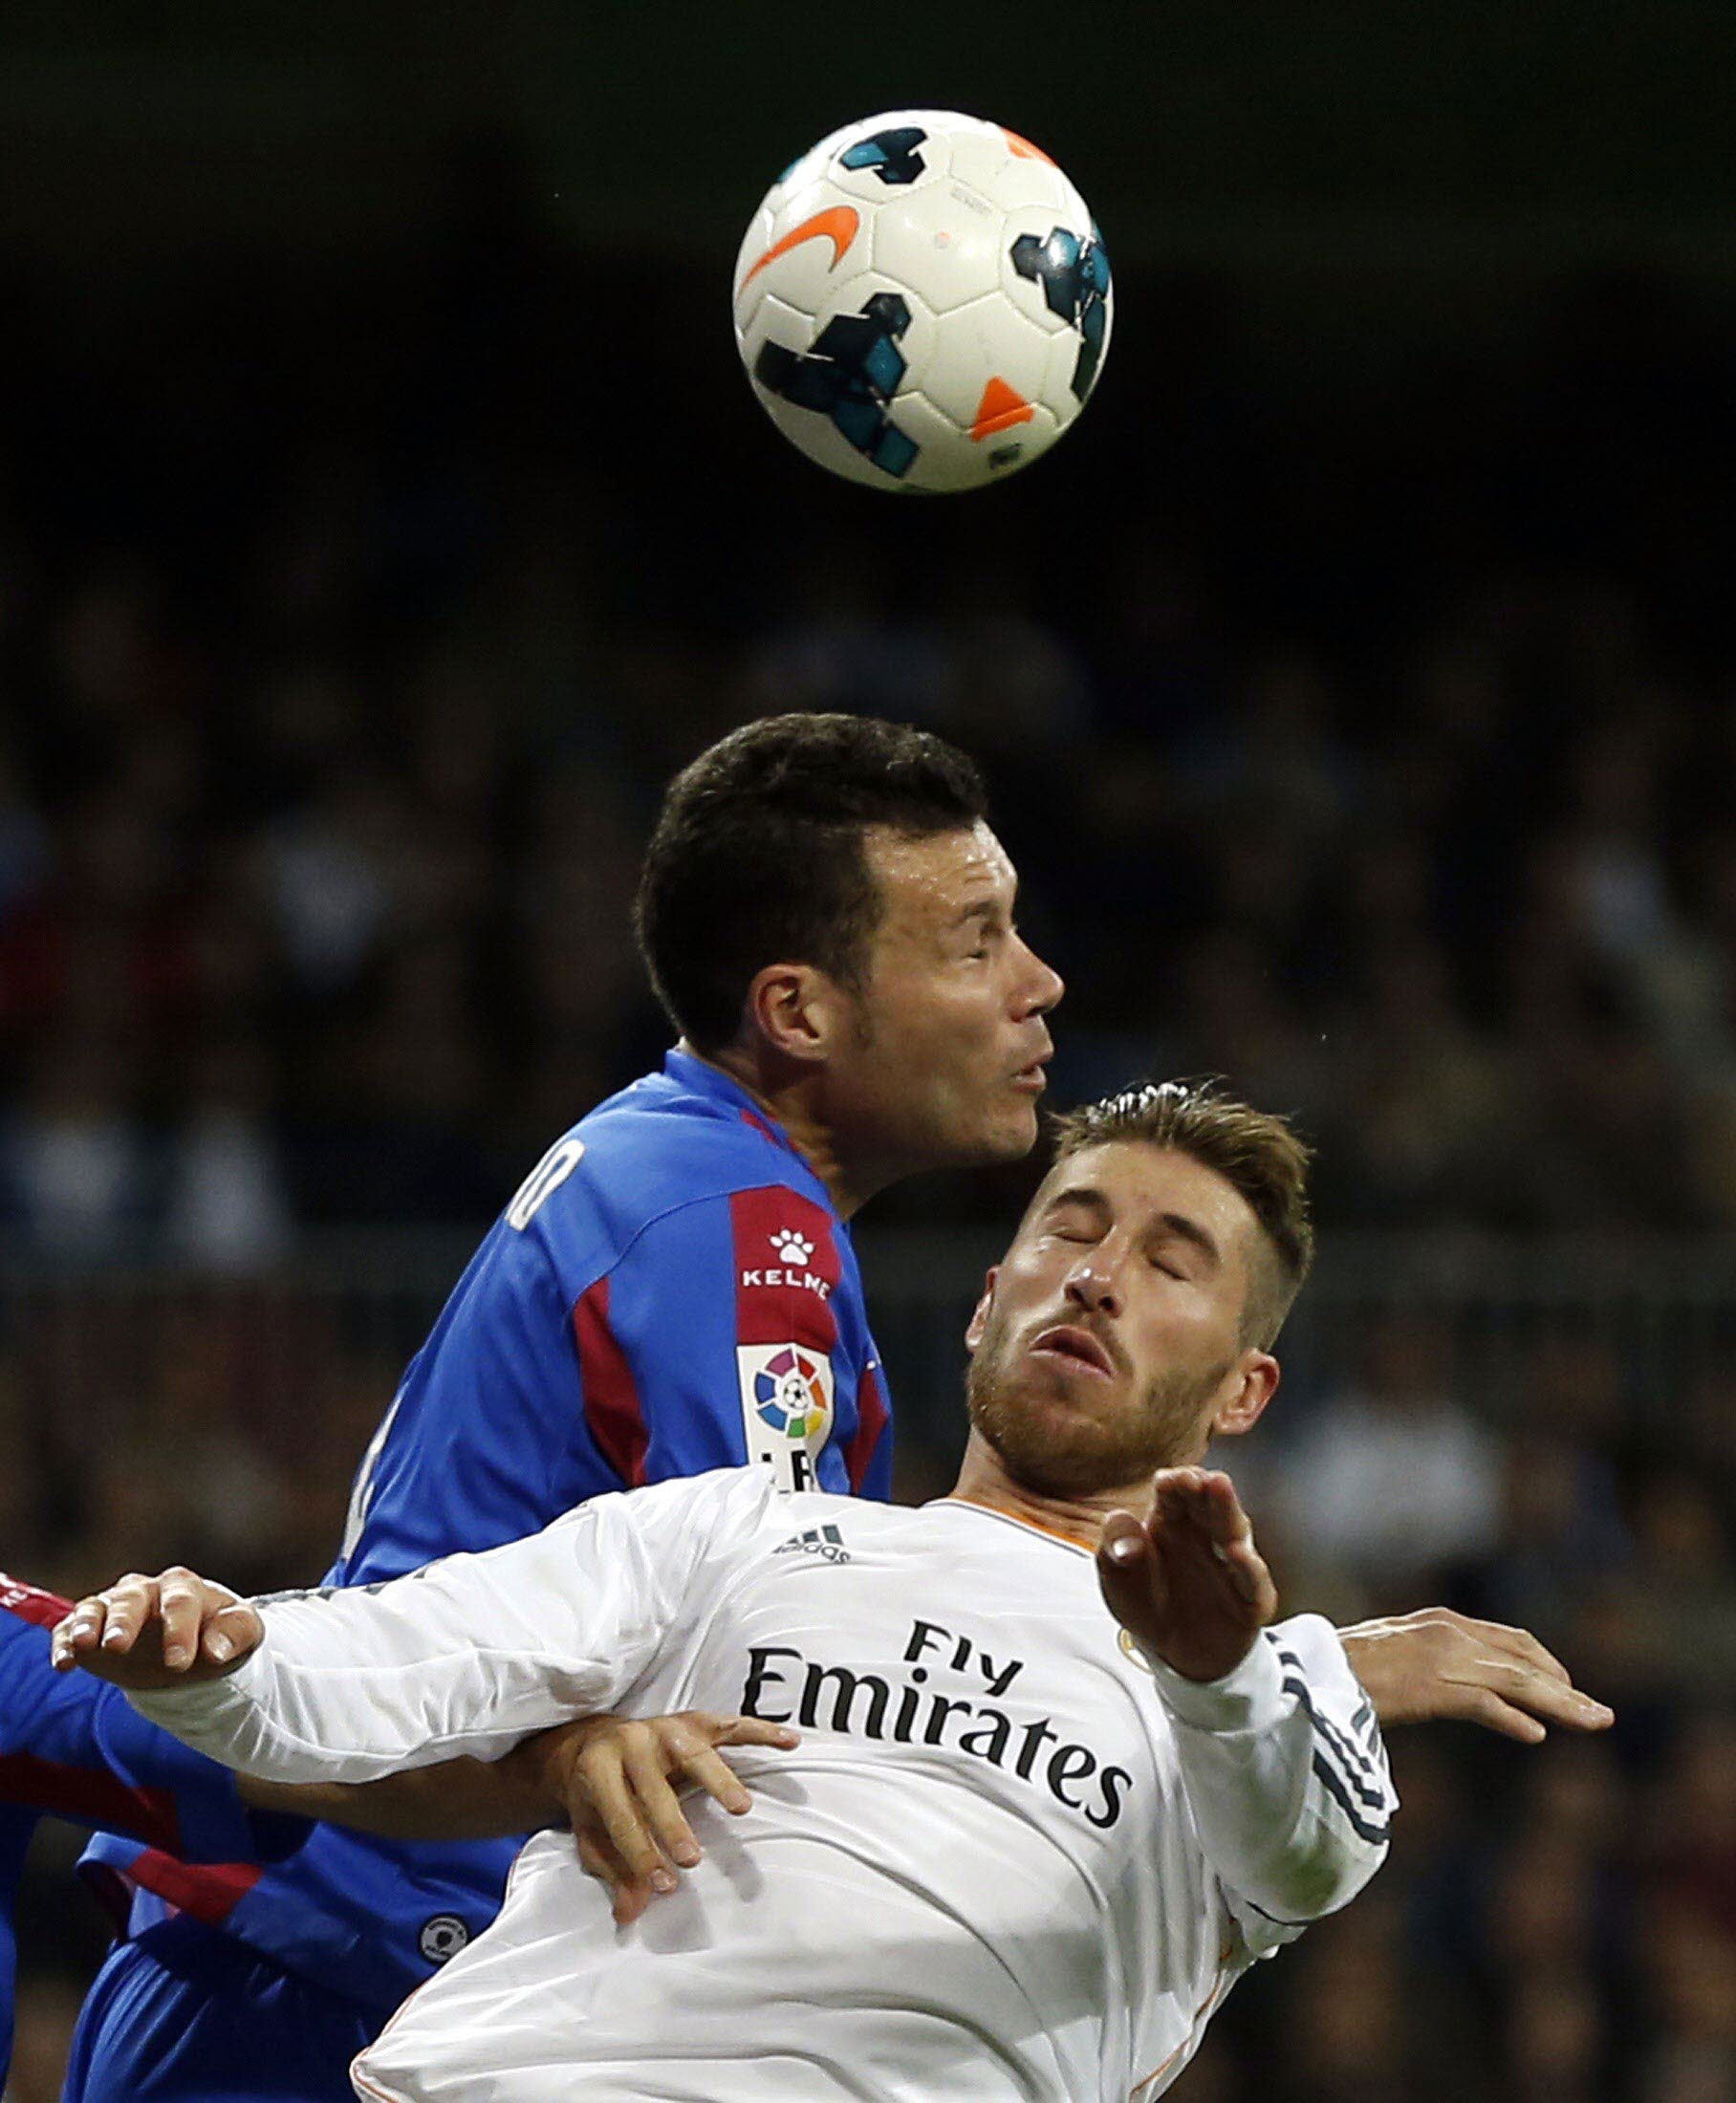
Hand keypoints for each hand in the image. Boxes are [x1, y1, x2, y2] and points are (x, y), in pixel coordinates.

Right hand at [49, 1568, 262, 1688]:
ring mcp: (115, 1608)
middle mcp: (145, 1591)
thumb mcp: (243, 1632)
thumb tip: (216, 1651)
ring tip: (81, 1645)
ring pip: (96, 1608)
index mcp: (184, 1588)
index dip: (179, 1631)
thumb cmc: (220, 1634)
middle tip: (118, 1647)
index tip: (179, 1663)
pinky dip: (64, 1642)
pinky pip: (70, 1629)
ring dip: (87, 1625)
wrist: (194, 1648)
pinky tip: (64, 1664)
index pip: (180, 1603)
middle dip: (124, 1621)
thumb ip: (236, 1634)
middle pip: (132, 1599)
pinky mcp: (92, 1630)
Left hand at [502, 1710, 800, 1924]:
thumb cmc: (598, 1795)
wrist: (595, 1741)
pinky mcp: (694, 1720)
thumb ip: (613, 1870)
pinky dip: (762, 1732)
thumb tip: (630, 1913)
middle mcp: (631, 1740)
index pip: (619, 1814)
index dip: (639, 1852)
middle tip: (692, 1859)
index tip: (664, 1887)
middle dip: (672, 1823)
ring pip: (694, 1751)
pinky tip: (790, 1742)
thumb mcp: (594, 1833)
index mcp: (598, 1766)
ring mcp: (665, 1727)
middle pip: (654, 1784)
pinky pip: (732, 1725)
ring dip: (718, 1779)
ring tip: (742, 1808)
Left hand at [1098, 1468, 1277, 1683]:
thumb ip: (1113, 1547)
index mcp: (1171, 1522)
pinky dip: (1248, 1567)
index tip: (1167, 1481)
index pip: (1174, 1494)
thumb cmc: (1146, 1601)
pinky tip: (1238, 1553)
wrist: (1173, 1652)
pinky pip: (1252, 1582)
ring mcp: (1230, 1565)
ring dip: (1228, 1509)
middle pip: (1209, 1504)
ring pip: (1234, 1531)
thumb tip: (1125, 1543)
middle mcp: (1205, 1536)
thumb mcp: (1115, 1574)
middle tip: (1202, 1475)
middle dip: (1205, 1487)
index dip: (1174, 1484)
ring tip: (1220, 1489)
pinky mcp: (1250, 1600)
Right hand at [1340, 1608, 1613, 1742]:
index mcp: (1440, 1622)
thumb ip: (1428, 1666)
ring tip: (1594, 1723)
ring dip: (1562, 1705)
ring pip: (1517, 1681)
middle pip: (1524, 1661)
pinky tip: (1535, 1736)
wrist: (1304, 1669)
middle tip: (1601, 1715)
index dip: (1544, 1663)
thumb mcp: (1393, 1657)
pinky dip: (1511, 1719)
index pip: (1509, 1639)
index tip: (1567, 1688)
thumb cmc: (1338, 1667)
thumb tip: (1454, 1691)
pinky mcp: (1429, 1686)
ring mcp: (1440, 1658)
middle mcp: (1447, 1633)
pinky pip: (1483, 1704)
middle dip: (1567, 1689)